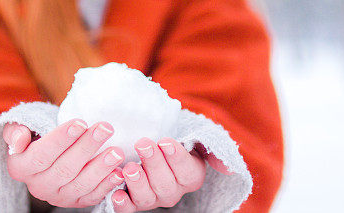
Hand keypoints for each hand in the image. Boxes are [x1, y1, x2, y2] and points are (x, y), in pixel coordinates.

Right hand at [3, 119, 125, 207]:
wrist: (45, 151)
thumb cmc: (33, 135)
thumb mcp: (17, 128)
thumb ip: (15, 132)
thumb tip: (19, 140)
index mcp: (20, 168)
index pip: (41, 155)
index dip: (61, 140)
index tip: (80, 122)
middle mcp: (38, 186)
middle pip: (64, 169)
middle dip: (87, 148)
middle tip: (106, 128)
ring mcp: (58, 196)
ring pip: (80, 184)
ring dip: (100, 168)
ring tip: (117, 151)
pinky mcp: (75, 202)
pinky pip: (92, 196)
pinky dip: (107, 185)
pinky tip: (119, 172)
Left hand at [110, 138, 231, 211]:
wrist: (154, 139)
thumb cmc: (177, 137)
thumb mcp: (198, 139)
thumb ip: (213, 151)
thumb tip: (227, 169)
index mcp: (192, 175)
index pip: (187, 172)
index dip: (176, 158)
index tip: (165, 142)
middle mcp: (173, 190)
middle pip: (166, 185)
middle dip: (154, 164)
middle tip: (143, 144)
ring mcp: (153, 197)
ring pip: (147, 198)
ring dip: (137, 183)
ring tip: (129, 167)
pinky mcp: (133, 201)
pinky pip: (129, 209)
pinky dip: (122, 204)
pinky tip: (116, 193)